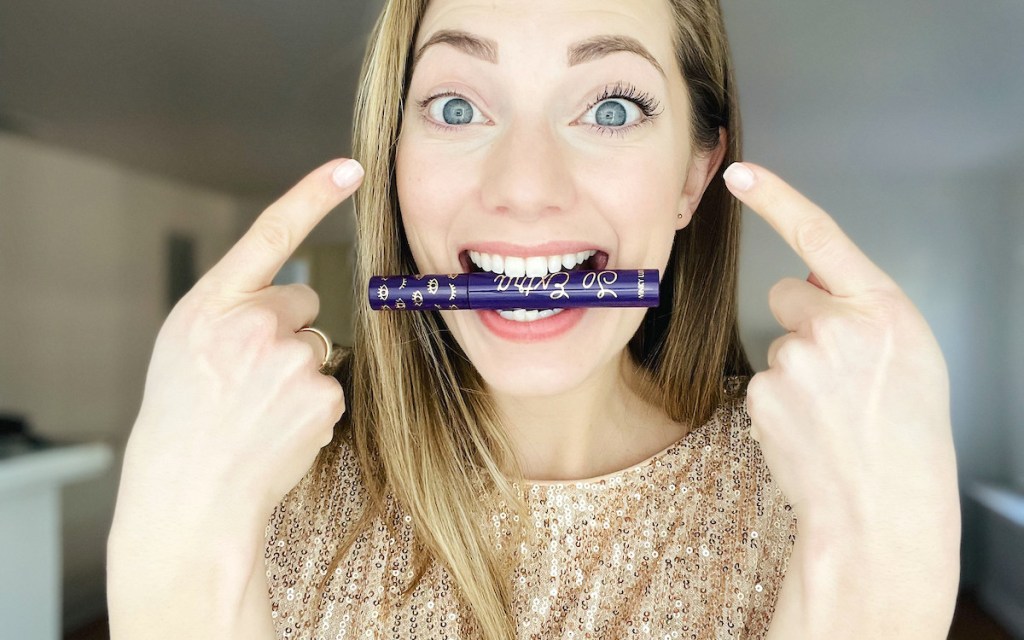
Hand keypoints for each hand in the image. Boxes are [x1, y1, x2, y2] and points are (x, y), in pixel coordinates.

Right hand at [112, 158, 364, 538]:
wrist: (189, 494)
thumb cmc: (183, 419)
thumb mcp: (184, 347)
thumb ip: (230, 310)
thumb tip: (289, 299)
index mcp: (212, 305)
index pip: (270, 233)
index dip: (313, 194)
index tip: (351, 166)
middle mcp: (252, 324)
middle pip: (304, 302)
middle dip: (288, 330)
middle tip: (249, 375)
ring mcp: (290, 361)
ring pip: (318, 348)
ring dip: (298, 373)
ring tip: (257, 410)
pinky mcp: (321, 396)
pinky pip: (331, 387)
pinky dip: (312, 407)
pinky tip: (277, 429)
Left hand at [723, 162, 959, 539]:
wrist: (883, 510)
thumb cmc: (907, 436)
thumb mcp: (912, 354)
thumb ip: (865, 308)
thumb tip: (815, 282)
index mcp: (883, 310)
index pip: (822, 236)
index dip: (777, 198)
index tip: (741, 175)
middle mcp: (837, 327)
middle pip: (788, 293)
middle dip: (803, 320)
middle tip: (838, 372)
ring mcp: (795, 361)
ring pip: (777, 343)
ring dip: (797, 368)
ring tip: (832, 412)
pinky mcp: (764, 394)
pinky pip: (764, 381)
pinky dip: (781, 402)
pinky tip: (811, 428)